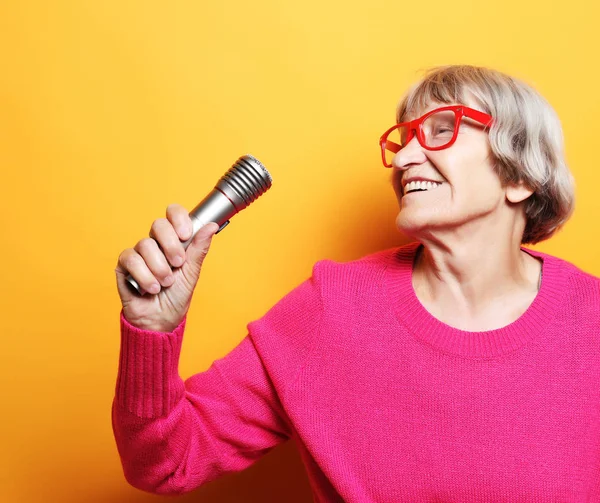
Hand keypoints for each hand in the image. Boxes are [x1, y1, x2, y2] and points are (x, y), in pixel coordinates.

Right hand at [115, 203, 219, 332]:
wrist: (161, 320)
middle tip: (177, 264)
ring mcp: (139, 252)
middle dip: (171, 246)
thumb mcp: (192, 271)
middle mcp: (155, 243)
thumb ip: (199, 247)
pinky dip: (144, 275)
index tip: (186, 234)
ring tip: (165, 284)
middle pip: (158, 224)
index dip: (179, 219)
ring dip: (159, 268)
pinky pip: (131, 259)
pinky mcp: (124, 265)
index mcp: (174, 240)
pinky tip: (150, 288)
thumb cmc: (177, 296)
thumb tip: (212, 225)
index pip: (173, 214)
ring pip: (146, 244)